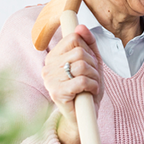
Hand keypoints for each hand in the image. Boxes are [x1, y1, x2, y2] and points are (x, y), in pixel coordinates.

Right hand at [42, 24, 102, 143]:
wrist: (83, 117)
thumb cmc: (87, 89)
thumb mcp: (92, 63)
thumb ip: (88, 43)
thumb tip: (81, 26)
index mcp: (53, 57)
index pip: (73, 38)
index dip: (88, 49)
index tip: (90, 62)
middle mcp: (48, 67)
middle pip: (79, 52)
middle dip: (93, 65)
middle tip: (93, 77)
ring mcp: (50, 80)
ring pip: (82, 65)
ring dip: (94, 77)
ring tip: (92, 85)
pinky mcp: (57, 93)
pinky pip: (82, 80)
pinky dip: (92, 85)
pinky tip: (90, 92)